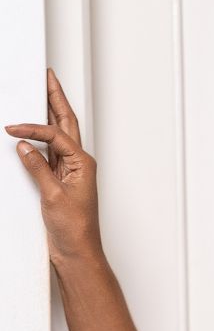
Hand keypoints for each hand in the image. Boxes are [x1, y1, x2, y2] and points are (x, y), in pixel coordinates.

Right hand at [5, 68, 101, 264]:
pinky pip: (48, 153)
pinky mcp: (58, 182)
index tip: (12, 128)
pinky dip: (39, 139)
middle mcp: (78, 164)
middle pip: (65, 124)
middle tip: (47, 77)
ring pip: (58, 136)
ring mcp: (68, 172)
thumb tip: (24, 147)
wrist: (77, 253)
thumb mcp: (53, 196)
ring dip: (49, 114)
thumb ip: (38, 169)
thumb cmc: (75, 230)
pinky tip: (32, 131)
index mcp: (83, 163)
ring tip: (42, 93)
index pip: (56, 135)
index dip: (33, 128)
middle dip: (55, 99)